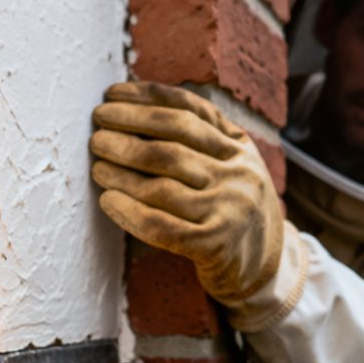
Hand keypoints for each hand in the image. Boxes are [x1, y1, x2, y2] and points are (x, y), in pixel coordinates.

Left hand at [90, 82, 282, 304]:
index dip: (145, 99)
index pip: (188, 110)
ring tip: (97, 167)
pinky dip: (129, 213)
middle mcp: (238, 173)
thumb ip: (200, 136)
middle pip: (171, 145)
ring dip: (121, 173)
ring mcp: (228, 210)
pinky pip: (161, 227)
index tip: (110, 96)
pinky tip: (108, 201)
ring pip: (162, 186)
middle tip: (96, 133)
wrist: (266, 266)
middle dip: (127, 134)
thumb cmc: (232, 209)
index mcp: (239, 147)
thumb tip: (135, 106)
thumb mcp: (231, 164)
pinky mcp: (215, 246)